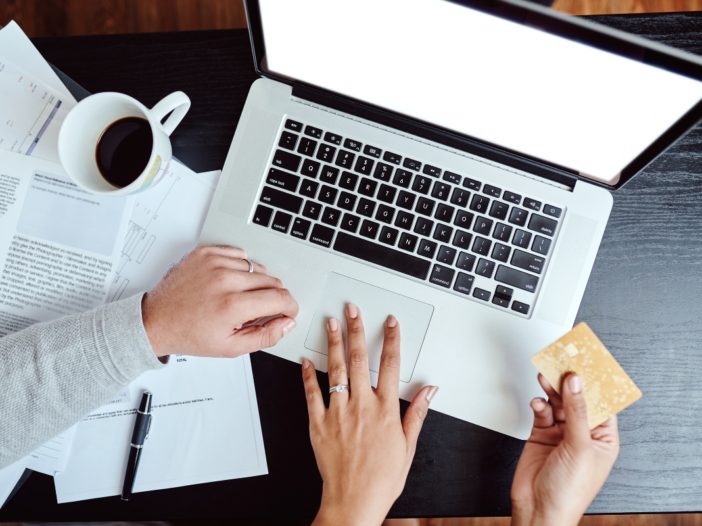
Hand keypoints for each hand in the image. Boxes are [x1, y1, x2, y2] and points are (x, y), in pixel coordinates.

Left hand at [142, 245, 297, 357]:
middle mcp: (225, 280)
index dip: (290, 307)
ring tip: (237, 296)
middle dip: (272, 297)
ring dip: (254, 282)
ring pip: (257, 268)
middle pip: (272, 280)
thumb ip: (265, 336)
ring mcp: (214, 263)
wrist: (156, 321)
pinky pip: (239, 254)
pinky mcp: (206, 253)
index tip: (287, 312)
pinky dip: (239, 267)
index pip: (281, 297)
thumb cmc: (189, 334)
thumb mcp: (230, 347)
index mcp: (232, 305)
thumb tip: (287, 323)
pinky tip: (228, 282)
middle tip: (255, 310)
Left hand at [301, 304, 438, 525]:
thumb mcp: (408, 447)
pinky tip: (306, 359)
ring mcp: (338, 414)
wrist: (354, 501)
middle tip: (353, 310)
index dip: (392, 340)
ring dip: (334, 343)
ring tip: (331, 323)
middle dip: (357, 330)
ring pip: (336, 370)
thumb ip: (417, 414)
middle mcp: (362, 407)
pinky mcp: (318, 424)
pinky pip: (311, 394)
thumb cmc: (381, 479)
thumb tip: (430, 391)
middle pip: (360, 360)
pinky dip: (308, 375)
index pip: (391, 366)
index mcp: (385, 411)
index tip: (390, 323)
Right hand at [511, 373, 619, 525]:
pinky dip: (538, 404)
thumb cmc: (569, 492)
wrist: (538, 510)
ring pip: (558, 401)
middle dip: (569, 381)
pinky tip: (537, 403)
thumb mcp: (579, 447)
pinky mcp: (541, 434)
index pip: (602, 403)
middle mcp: (583, 434)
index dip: (595, 382)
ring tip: (546, 375)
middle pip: (578, 398)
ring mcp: (561, 433)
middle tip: (562, 362)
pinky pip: (541, 411)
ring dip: (552, 389)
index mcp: (604, 438)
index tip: (589, 361)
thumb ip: (577, 412)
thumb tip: (577, 383)